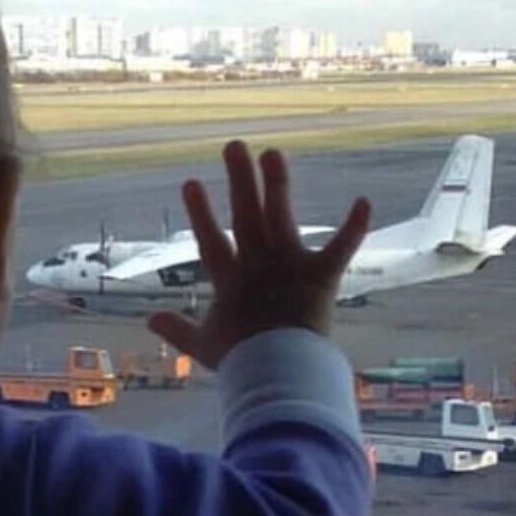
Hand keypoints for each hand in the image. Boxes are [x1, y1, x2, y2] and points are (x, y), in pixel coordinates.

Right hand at [148, 141, 369, 368]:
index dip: (201, 213)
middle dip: (240, 180)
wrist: (274, 370)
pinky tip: (365, 200)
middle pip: (247, 215)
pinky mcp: (320, 275)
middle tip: (235, 145)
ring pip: (281, 216)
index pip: (212, 240)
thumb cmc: (240, 363)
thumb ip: (179, 330)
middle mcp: (258, 264)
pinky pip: (341, 247)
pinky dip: (355, 226)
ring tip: (273, 153)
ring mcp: (289, 265)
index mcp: (231, 280)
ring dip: (278, 185)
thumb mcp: (204, 347)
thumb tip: (150, 320)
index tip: (190, 182)